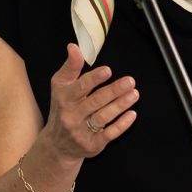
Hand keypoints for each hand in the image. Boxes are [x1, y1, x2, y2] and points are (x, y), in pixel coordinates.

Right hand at [40, 43, 138, 159]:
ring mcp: (82, 131)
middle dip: (114, 91)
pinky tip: (132, 114)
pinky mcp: (93, 144)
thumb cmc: (62, 109)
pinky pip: (109, 134)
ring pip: (104, 117)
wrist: (57, 145)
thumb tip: (74, 47)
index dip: (94, 79)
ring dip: (120, 105)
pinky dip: (122, 124)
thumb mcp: (60, 86)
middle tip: (130, 81)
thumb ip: (70, 66)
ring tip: (134, 94)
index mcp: (64, 98)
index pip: (80, 87)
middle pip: (95, 101)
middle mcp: (71, 115)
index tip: (108, 71)